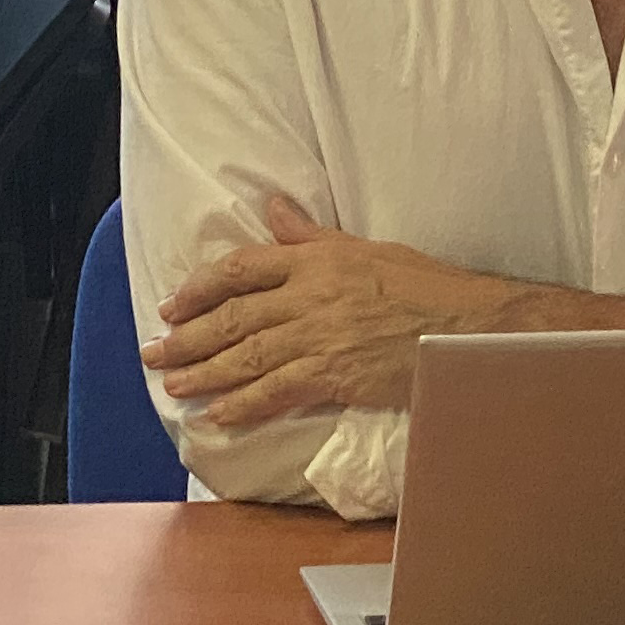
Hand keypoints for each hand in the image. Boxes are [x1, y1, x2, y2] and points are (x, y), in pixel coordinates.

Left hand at [140, 196, 503, 428]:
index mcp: (318, 260)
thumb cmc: (429, 288)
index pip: (242, 269)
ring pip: (246, 356)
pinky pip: (276, 391)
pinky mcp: (336, 374)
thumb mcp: (367, 249)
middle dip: (187, 337)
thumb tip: (273, 208)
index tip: (173, 305)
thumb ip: (311, 236)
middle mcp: (312, 295)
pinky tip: (218, 415)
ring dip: (203, 373)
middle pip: (234, 316)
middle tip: (153, 352)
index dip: (200, 289)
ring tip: (172, 384)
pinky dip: (243, 405)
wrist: (471, 327)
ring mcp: (322, 335)